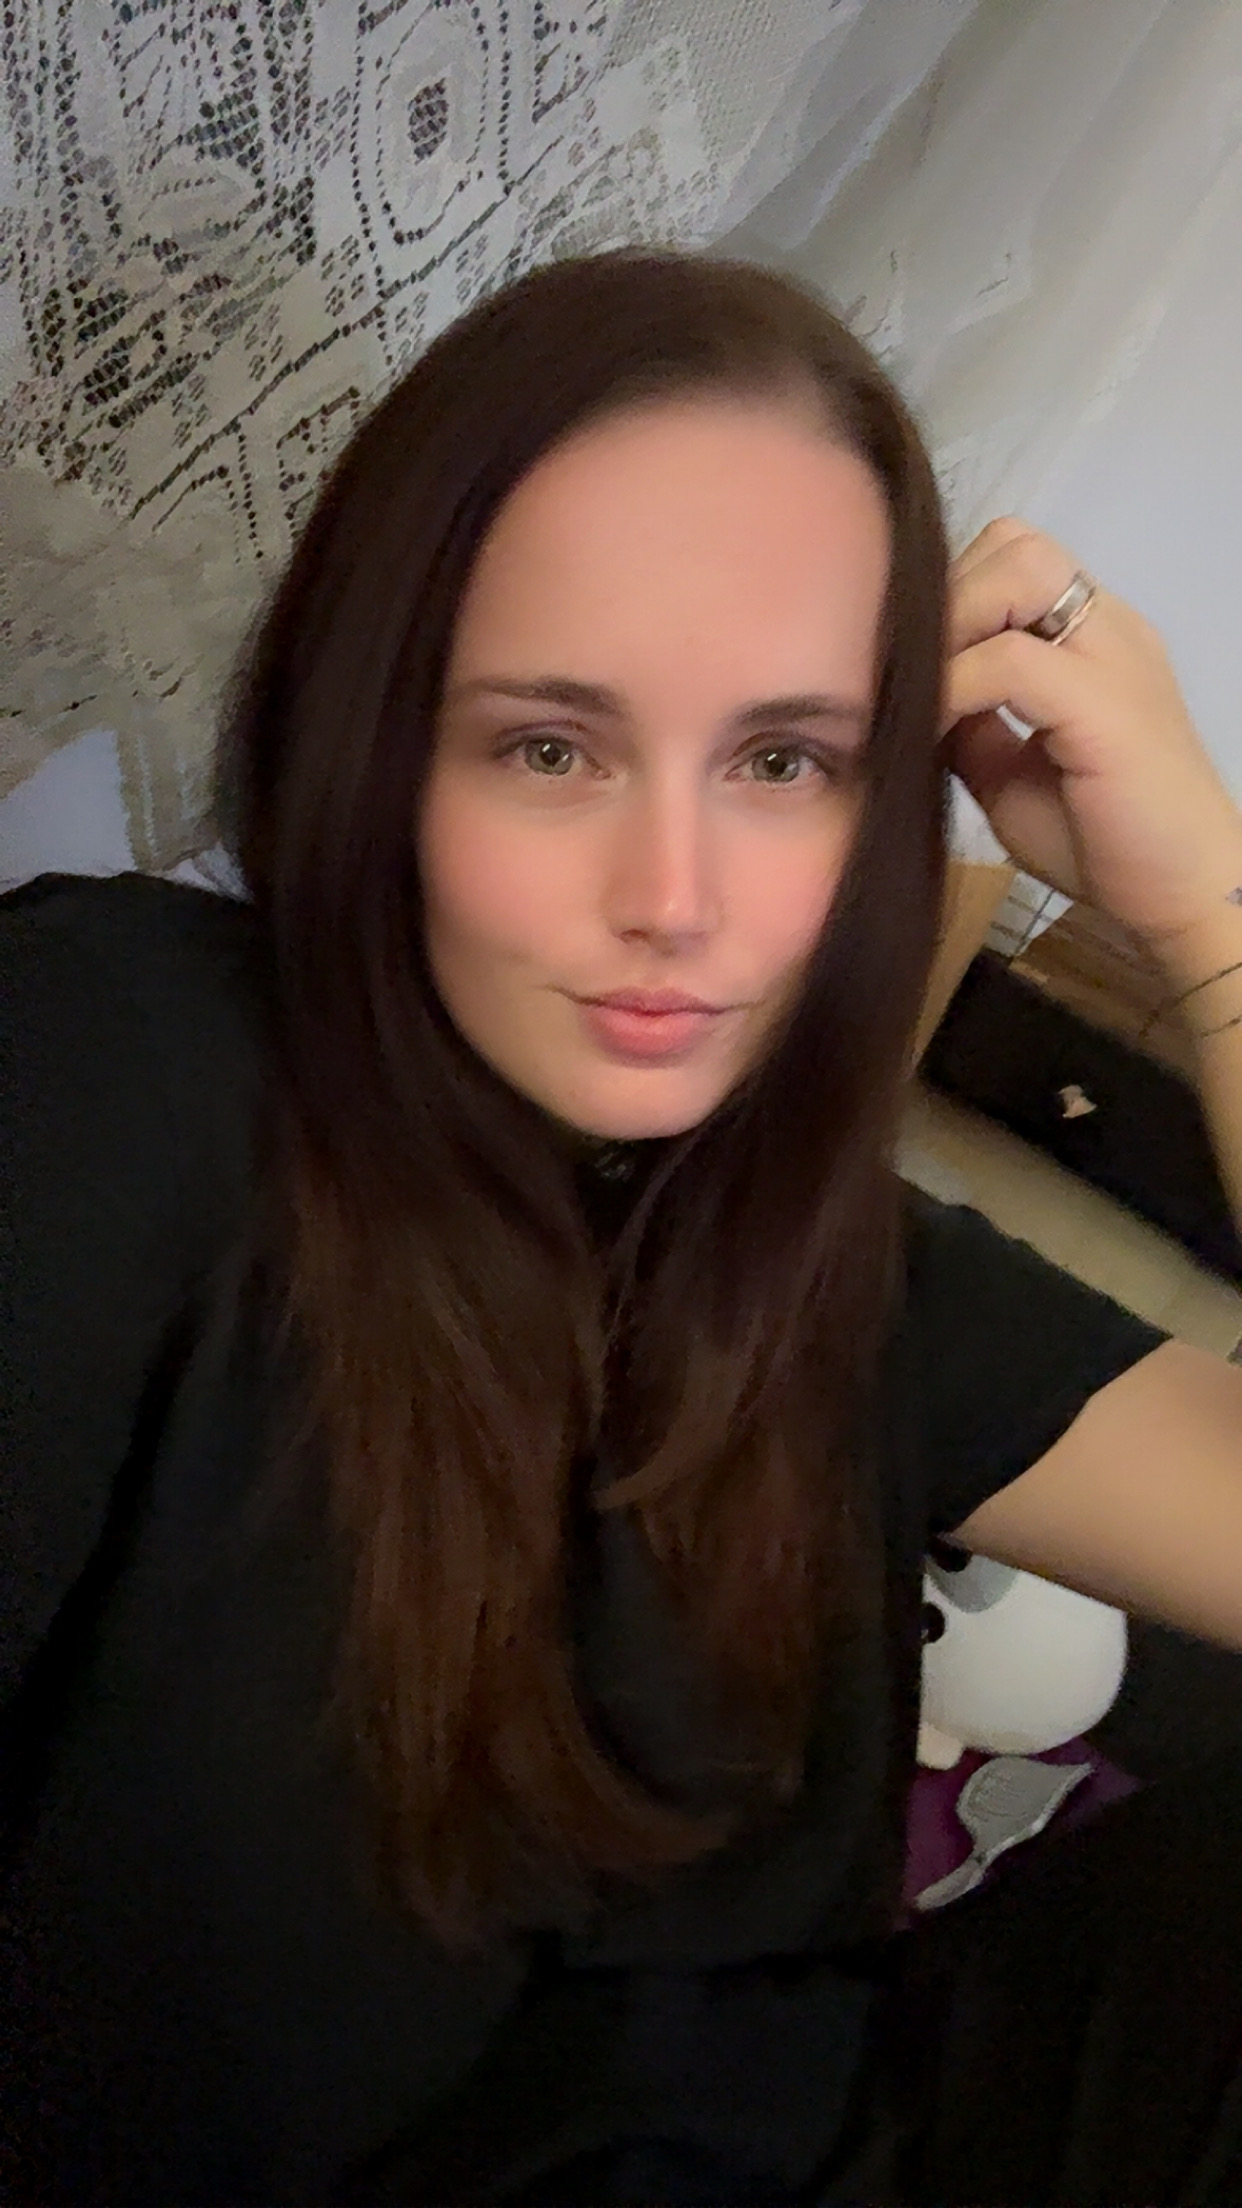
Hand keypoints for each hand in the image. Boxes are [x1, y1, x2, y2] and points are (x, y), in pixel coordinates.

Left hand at [943, 517, 1241, 943]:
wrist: (1184, 896)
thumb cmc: (1104, 843)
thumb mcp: (1009, 773)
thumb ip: (968, 723)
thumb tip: (910, 695)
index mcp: (1090, 638)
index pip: (1013, 557)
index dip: (953, 594)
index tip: (908, 661)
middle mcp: (1108, 629)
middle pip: (1015, 543)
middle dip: (949, 594)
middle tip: (912, 670)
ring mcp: (1115, 656)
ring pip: (1020, 570)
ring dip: (956, 622)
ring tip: (926, 690)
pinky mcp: (1107, 704)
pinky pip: (1010, 660)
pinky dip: (955, 686)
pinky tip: (932, 730)